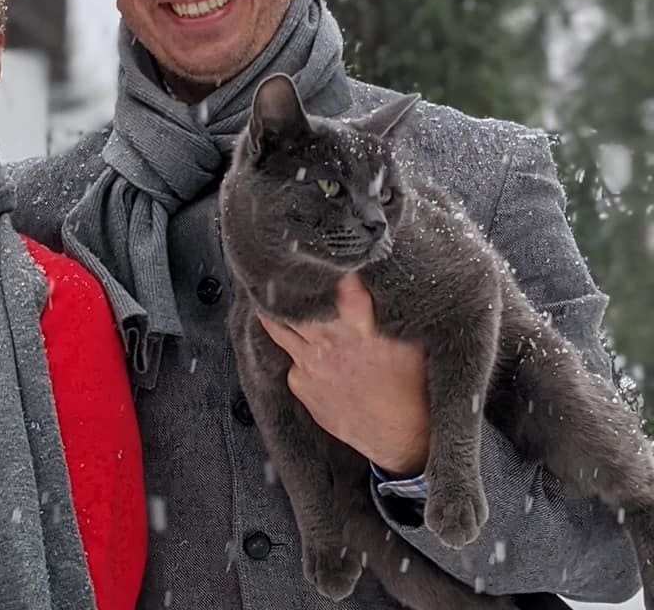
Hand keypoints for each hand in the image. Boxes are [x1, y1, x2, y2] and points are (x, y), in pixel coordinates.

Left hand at [260, 273, 429, 475]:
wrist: (404, 439)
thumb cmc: (414, 386)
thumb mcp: (413, 342)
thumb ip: (390, 311)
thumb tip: (375, 278)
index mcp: (363, 328)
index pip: (338, 285)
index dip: (323, 265)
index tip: (311, 245)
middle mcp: (331, 343)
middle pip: (293, 302)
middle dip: (285, 282)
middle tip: (275, 260)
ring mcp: (311, 365)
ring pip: (277, 326)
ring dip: (274, 309)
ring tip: (269, 290)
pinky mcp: (300, 384)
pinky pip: (290, 357)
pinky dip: (295, 348)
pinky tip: (302, 341)